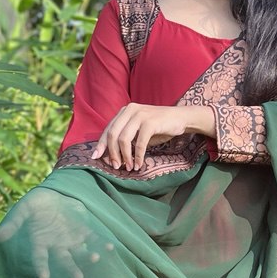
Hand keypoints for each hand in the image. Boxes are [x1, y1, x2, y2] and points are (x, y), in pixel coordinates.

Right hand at [0, 186, 98, 277]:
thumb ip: (12, 224)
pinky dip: (101, 243)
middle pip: (64, 260)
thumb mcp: (22, 209)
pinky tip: (110, 248)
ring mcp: (71, 239)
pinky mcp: (83, 230)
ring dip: (89, 256)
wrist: (52, 194)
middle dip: (72, 269)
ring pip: (81, 252)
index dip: (41, 267)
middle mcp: (57, 245)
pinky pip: (93, 239)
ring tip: (96, 259)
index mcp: (40, 242)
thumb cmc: (34, 204)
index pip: (40, 258)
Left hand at [92, 104, 213, 170]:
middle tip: (115, 166)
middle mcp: (130, 110)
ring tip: (128, 167)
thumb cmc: (159, 127)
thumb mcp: (139, 131)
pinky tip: (138, 164)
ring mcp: (140, 114)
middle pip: (113, 134)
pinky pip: (139, 143)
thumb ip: (126, 138)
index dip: (101, 144)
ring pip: (124, 139)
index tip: (96, 158)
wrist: (181, 118)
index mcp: (124, 111)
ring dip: (125, 156)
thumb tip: (111, 156)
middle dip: (112, 153)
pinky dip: (137, 156)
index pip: (108, 129)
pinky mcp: (151, 122)